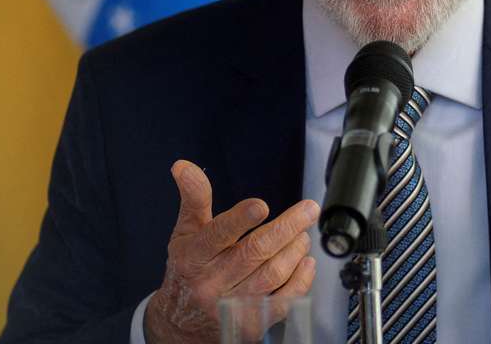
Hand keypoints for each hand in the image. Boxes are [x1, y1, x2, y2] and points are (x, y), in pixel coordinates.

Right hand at [143, 160, 318, 342]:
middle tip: (309, 209)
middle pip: (254, 253)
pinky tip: (305, 262)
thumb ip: (194, 200)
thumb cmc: (188, 270)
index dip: (239, 219)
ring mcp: (232, 306)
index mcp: (193, 257)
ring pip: (272, 275)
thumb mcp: (185, 233)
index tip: (261, 205)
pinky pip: (283, 300)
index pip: (216, 235)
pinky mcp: (251, 322)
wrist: (181, 323)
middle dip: (286, 228)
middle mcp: (211, 283)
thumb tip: (184, 166)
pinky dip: (300, 279)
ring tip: (302, 234)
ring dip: (294, 250)